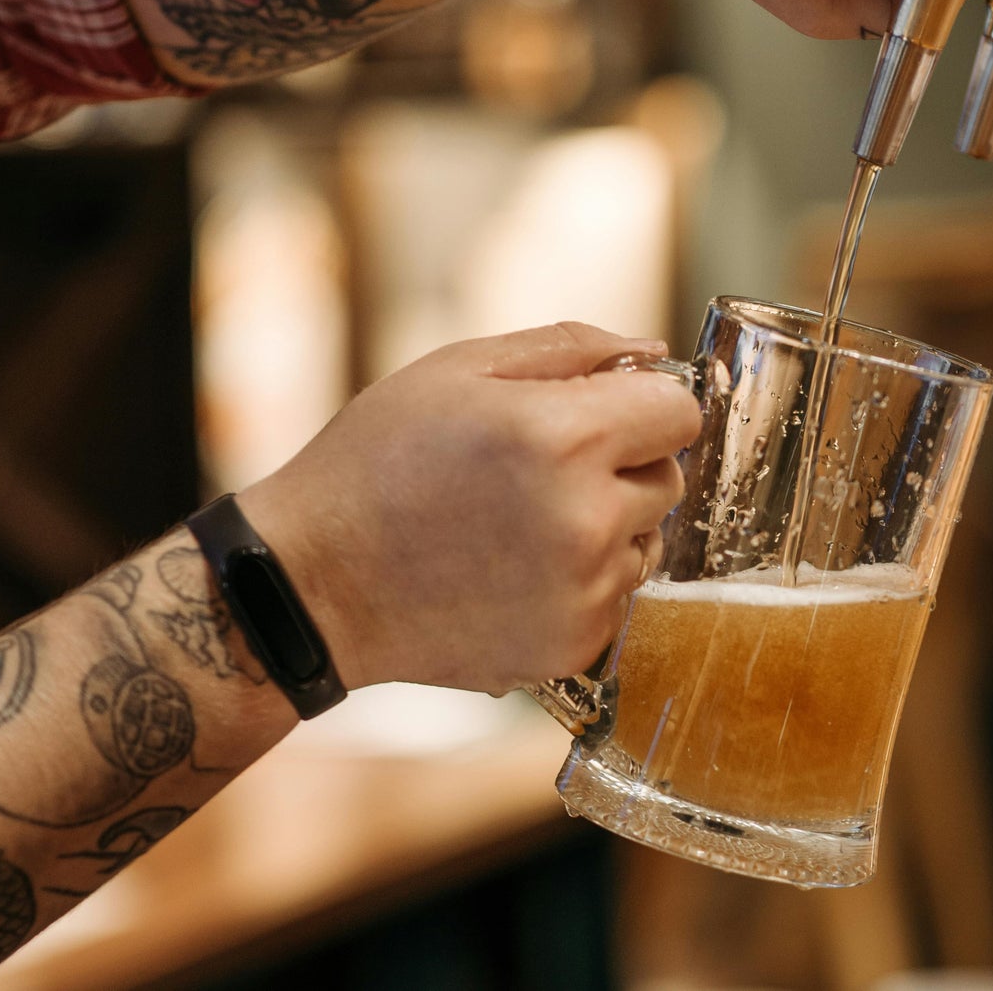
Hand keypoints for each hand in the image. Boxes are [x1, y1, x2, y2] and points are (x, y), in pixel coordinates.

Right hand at [236, 323, 700, 695]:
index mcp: (566, 436)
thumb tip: (653, 350)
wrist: (312, 583)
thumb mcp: (460, 368)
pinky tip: (516, 568)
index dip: (646, 403)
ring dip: (609, 524)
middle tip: (545, 466)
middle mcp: (588, 517)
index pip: (680, 411)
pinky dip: (585, 580)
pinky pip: (618, 595)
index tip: (606, 410)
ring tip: (523, 521)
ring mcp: (584, 590)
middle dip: (624, 462)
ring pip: (647, 538)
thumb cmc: (378, 459)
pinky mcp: (573, 645)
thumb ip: (570, 348)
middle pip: (669, 475)